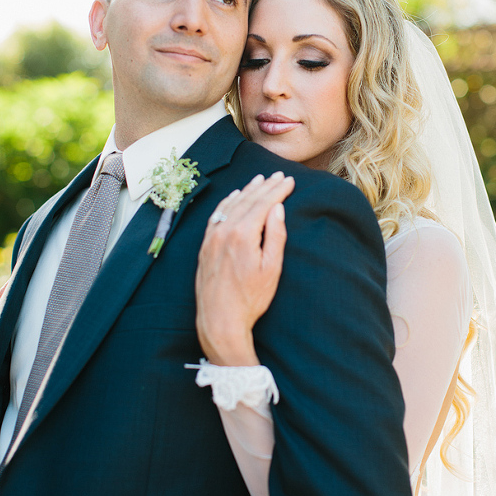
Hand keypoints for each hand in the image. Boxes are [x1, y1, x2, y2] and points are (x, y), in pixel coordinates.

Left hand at [195, 173, 294, 365]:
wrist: (219, 319)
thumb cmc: (251, 299)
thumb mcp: (272, 268)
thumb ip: (276, 235)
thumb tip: (277, 209)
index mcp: (243, 235)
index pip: (264, 203)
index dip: (278, 190)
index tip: (290, 181)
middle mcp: (224, 231)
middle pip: (248, 200)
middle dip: (265, 186)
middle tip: (279, 175)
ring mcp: (211, 238)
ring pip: (231, 205)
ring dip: (247, 190)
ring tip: (260, 180)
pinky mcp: (205, 246)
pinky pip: (216, 216)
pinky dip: (228, 202)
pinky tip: (235, 197)